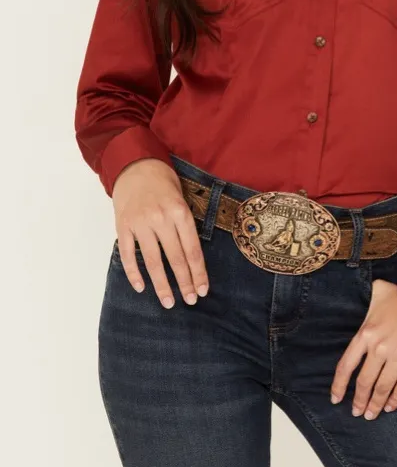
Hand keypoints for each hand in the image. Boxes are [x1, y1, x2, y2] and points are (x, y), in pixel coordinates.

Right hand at [111, 158, 209, 308]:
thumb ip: (185, 225)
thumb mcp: (182, 198)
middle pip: (175, 258)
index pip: (192, 249)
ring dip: (161, 285)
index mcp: (179, 212)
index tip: (202, 291)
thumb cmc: (163, 182)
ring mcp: (140, 223)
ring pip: (152, 261)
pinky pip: (128, 254)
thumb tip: (192, 258)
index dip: (198, 273)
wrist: (135, 165)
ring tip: (168, 302)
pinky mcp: (123, 226)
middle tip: (189, 301)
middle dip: (183, 283)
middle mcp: (161, 218)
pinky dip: (134, 273)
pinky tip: (141, 287)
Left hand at [330, 278, 396, 417]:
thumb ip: (367, 296)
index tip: (336, 399)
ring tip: (371, 415)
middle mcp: (379, 349)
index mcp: (366, 334)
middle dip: (359, 401)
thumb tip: (359, 291)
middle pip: (364, 382)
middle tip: (356, 413)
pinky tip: (390, 407)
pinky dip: (395, 401)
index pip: (346, 365)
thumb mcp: (380, 293)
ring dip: (375, 405)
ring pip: (382, 389)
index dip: (339, 385)